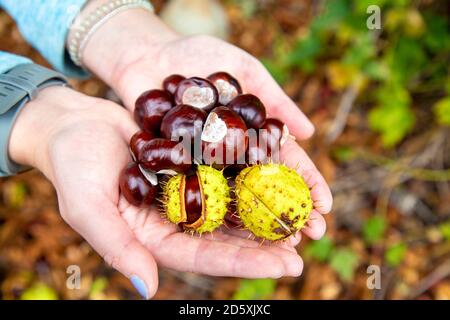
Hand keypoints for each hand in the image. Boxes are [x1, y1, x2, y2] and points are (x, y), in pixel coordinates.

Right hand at [9, 86, 316, 298]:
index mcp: (154, 238)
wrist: (71, 125)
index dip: (246, 263)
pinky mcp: (190, 164)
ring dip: (265, 211)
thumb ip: (117, 246)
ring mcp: (185, 191)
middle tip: (307, 244)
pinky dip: (251, 175)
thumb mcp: (87, 206)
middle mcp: (175, 219)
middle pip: (227, 237)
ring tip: (304, 215)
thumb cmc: (72, 165)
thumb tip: (148, 289)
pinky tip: (278, 175)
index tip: (287, 266)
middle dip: (267, 242)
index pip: (205, 257)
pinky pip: (225, 172)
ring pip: (232, 206)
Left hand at [81, 10, 332, 236]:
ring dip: (258, 223)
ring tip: (280, 244)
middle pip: (263, 189)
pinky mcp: (173, 169)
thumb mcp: (244, 70)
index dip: (306, 184)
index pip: (285, 164)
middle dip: (288, 212)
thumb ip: (274, 98)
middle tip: (310, 235)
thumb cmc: (198, 56)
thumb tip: (310, 131)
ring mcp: (202, 165)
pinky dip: (214, 213)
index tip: (325, 206)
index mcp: (251, 135)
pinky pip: (196, 193)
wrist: (147, 55)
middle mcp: (230, 156)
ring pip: (234, 199)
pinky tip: (232, 233)